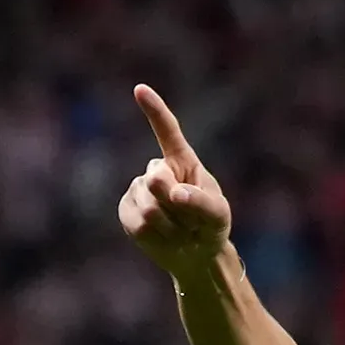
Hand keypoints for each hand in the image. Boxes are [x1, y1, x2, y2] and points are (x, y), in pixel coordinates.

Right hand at [118, 85, 232, 283]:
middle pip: (156, 181)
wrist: (195, 254)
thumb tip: (175, 194)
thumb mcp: (217, 215)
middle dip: (175, 206)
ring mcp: (139, 189)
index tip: (140, 90)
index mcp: (181, 161)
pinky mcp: (127, 210)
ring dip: (171, 227)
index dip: (155, 111)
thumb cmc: (210, 226)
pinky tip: (163, 238)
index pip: (167, 132)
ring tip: (180, 232)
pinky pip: (138, 225)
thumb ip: (201, 202)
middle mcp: (157, 170)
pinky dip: (156, 238)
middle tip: (190, 221)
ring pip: (149, 209)